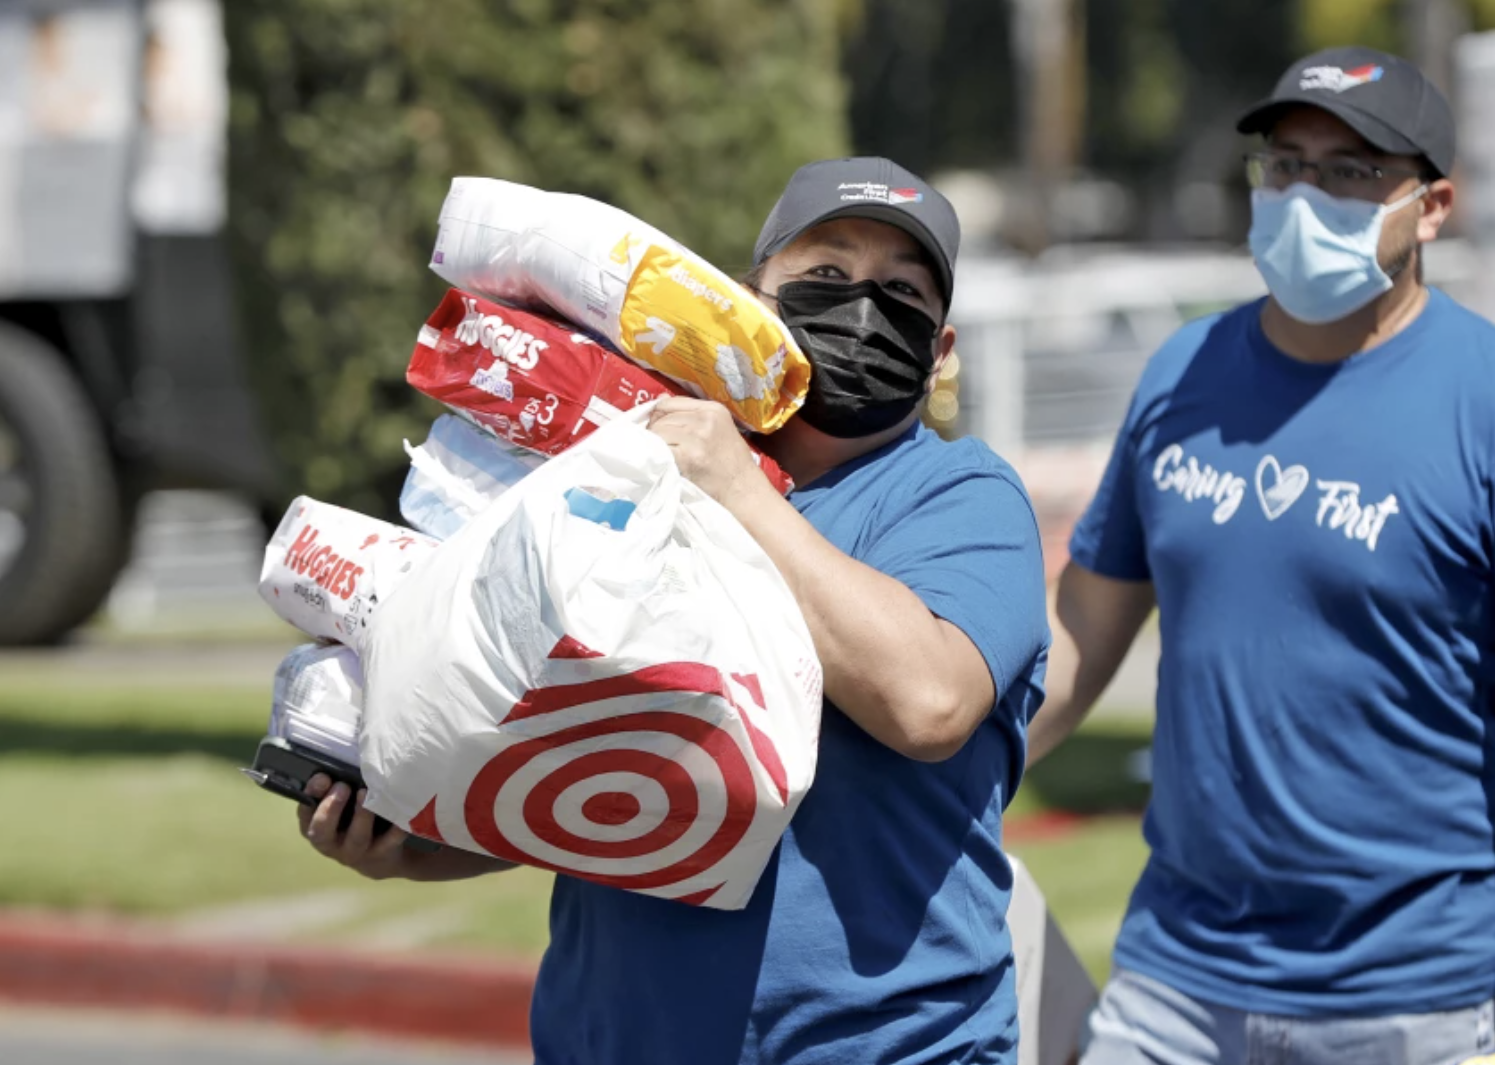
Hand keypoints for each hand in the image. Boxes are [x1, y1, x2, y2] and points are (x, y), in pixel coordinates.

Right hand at [297, 773, 414, 880]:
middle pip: (322, 830)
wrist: (379, 857)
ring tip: (366, 793)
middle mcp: (330, 843)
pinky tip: (397, 812)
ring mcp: (355, 852)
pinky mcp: (380, 856)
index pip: (305, 812)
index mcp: (316, 827)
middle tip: (343, 786)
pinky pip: (388, 842)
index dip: (311, 794)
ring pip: (356, 837)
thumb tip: (343, 759)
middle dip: (331, 807)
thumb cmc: (353, 822)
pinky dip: (394, 829)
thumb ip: (335, 790)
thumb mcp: (339, 808)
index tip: (323, 777)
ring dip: (361, 815)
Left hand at [646, 397, 763, 505]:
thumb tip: (659, 399)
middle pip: (662, 417)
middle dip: (656, 432)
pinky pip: (659, 449)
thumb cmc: (731, 464)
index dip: (659, 416)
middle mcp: (705, 418)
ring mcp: (696, 437)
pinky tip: (666, 464)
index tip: (660, 431)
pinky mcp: (688, 456)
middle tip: (662, 449)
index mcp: (712, 409)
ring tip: (666, 457)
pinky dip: (656, 456)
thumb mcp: (719, 429)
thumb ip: (691, 415)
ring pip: (658, 432)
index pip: (670, 402)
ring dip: (655, 445)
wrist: (743, 490)